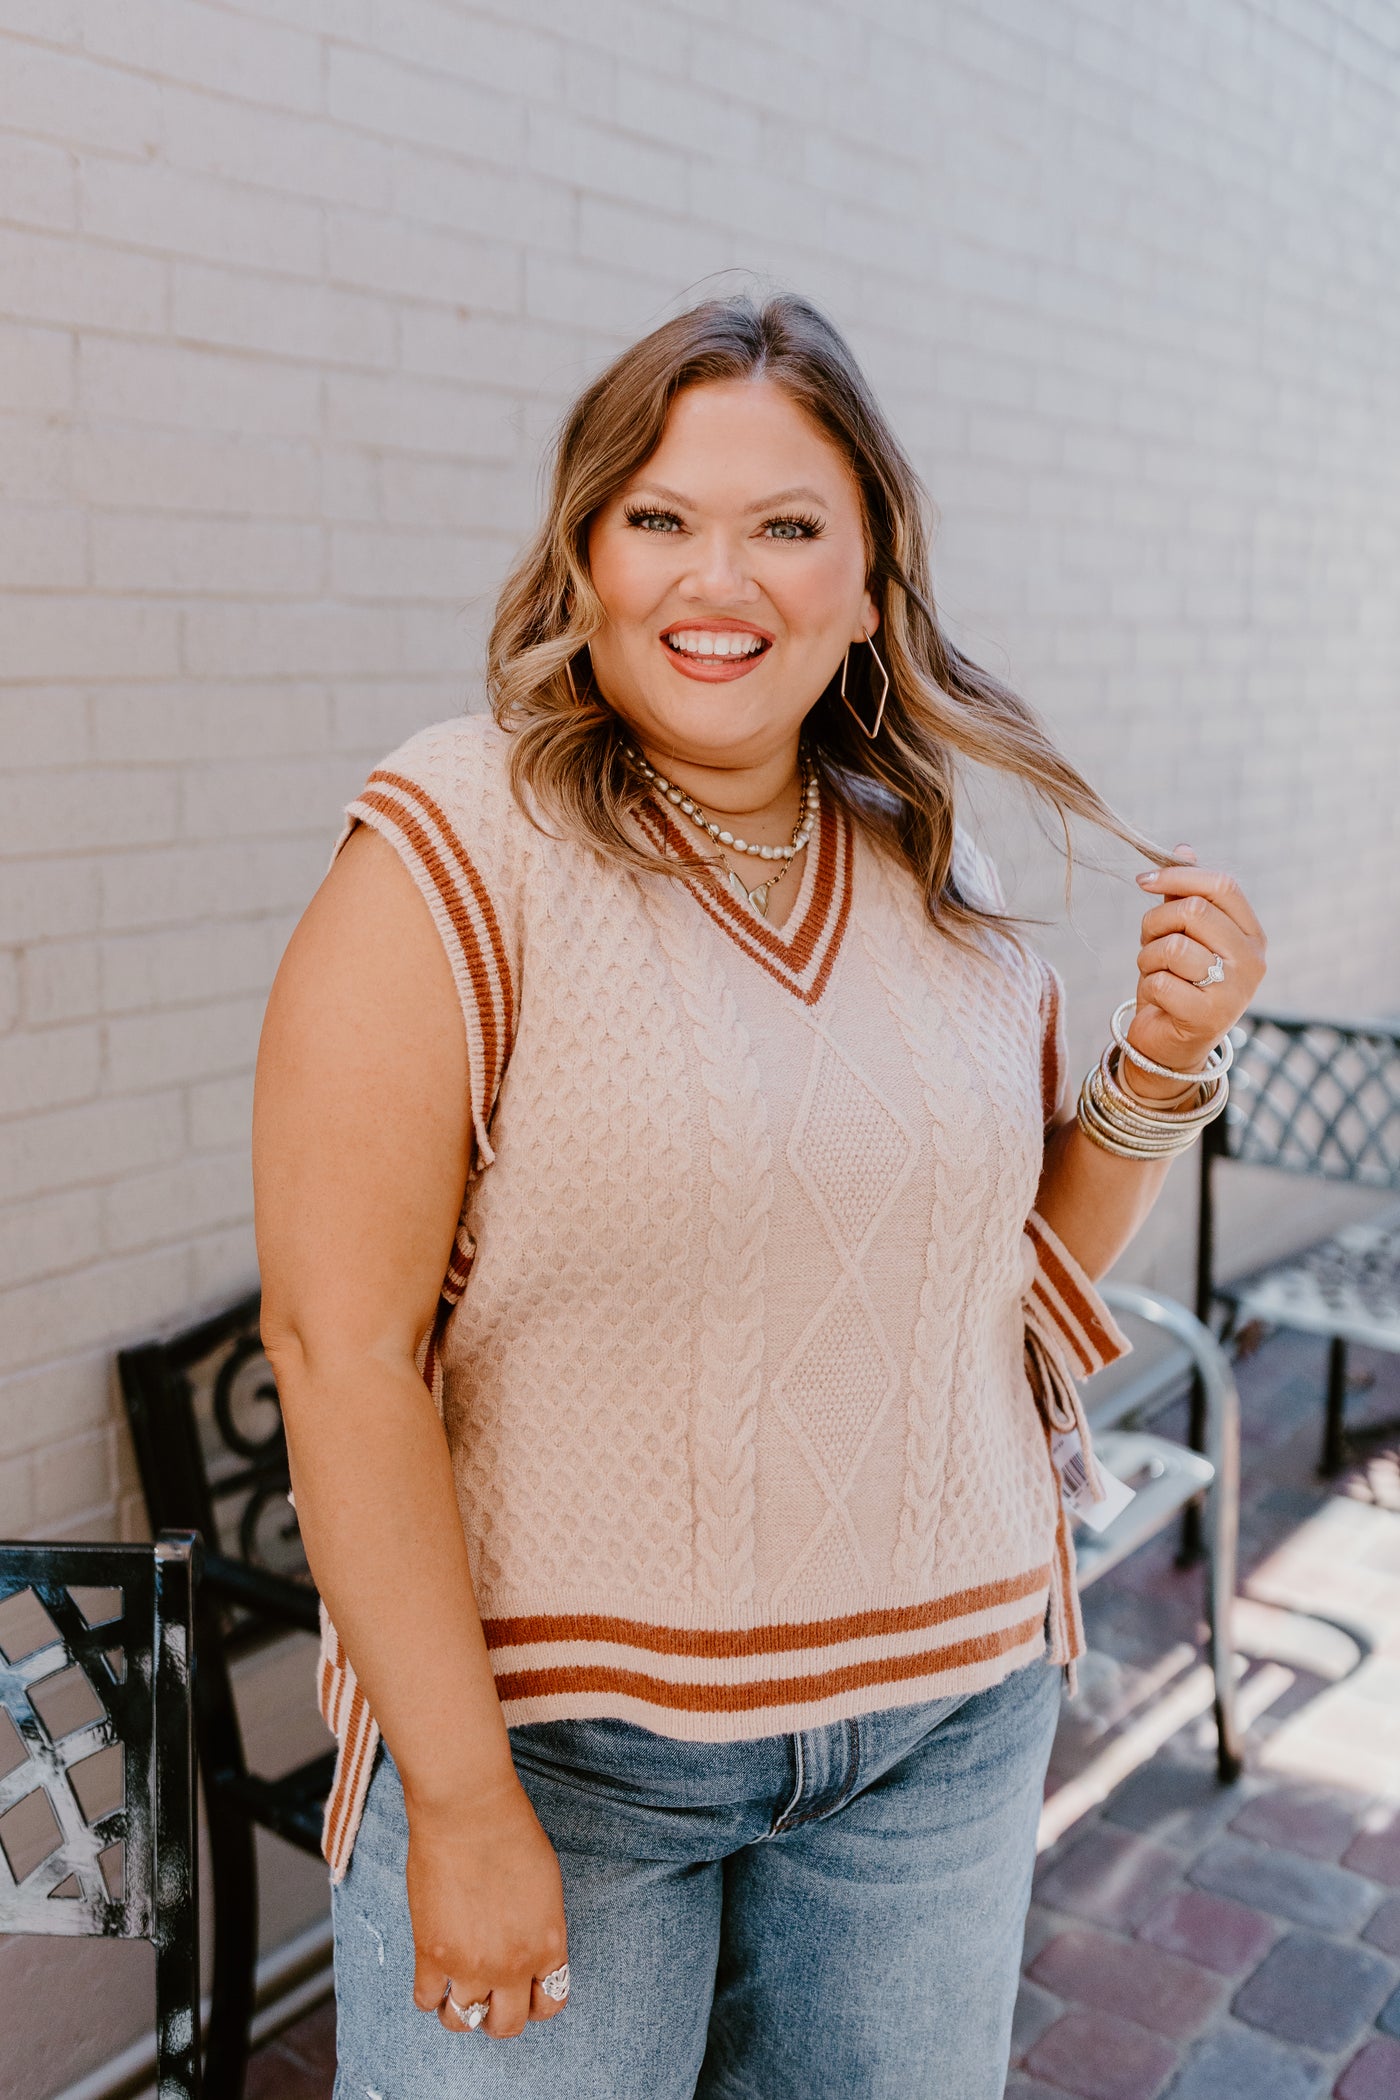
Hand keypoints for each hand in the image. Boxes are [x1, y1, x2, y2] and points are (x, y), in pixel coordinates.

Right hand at [406, 1774, 567, 2039]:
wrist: (470, 1811)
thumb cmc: (512, 1833)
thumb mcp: (547, 1887)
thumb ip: (541, 1929)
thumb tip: (529, 1952)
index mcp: (549, 1946)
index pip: (550, 2004)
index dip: (534, 2002)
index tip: (521, 1990)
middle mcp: (514, 1965)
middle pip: (507, 2026)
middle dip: (498, 2014)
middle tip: (487, 1993)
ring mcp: (471, 1965)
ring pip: (463, 2022)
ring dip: (460, 2009)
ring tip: (456, 1986)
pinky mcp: (432, 1954)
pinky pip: (427, 2000)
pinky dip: (430, 1994)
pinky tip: (433, 1972)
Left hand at [1129, 845, 1266, 1089]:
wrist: (1170, 1046)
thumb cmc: (1177, 983)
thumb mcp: (1181, 935)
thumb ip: (1185, 896)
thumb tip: (1183, 848)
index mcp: (1251, 935)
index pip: (1222, 887)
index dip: (1178, 876)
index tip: (1143, 881)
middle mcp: (1252, 961)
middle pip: (1194, 911)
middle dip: (1155, 922)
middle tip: (1147, 941)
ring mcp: (1235, 991)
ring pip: (1174, 947)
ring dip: (1148, 957)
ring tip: (1153, 972)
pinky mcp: (1209, 1018)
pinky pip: (1162, 981)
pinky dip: (1147, 986)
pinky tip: (1157, 999)